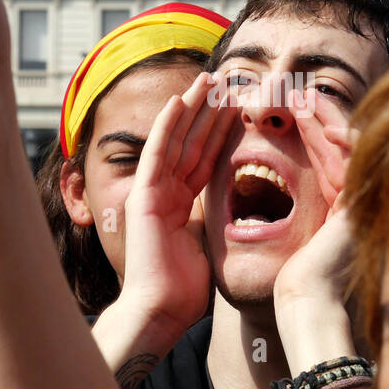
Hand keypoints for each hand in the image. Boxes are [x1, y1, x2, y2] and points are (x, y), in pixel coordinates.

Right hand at [116, 72, 236, 333]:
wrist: (162, 309)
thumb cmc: (186, 289)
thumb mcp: (211, 245)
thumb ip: (218, 220)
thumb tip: (245, 209)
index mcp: (183, 205)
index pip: (206, 160)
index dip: (221, 133)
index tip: (238, 108)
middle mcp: (167, 193)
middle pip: (192, 143)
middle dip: (209, 112)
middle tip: (227, 82)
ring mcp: (153, 192)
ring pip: (176, 140)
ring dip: (191, 108)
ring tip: (208, 80)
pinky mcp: (143, 195)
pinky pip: (157, 153)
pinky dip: (167, 126)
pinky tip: (178, 101)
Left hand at [275, 90, 358, 311]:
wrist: (304, 304)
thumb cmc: (282, 277)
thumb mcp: (271, 229)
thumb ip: (264, 206)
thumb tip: (239, 186)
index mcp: (333, 207)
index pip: (325, 158)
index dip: (310, 131)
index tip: (289, 110)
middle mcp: (351, 201)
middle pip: (340, 147)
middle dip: (320, 118)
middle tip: (301, 93)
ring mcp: (361, 204)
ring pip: (349, 150)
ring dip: (327, 123)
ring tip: (306, 99)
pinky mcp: (363, 209)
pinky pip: (358, 168)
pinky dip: (345, 146)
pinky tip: (326, 128)